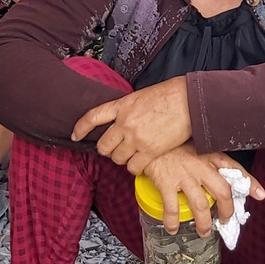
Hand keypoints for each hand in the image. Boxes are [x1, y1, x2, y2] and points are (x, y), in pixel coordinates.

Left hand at [70, 76, 192, 174]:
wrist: (189, 102)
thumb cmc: (170, 96)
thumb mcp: (141, 97)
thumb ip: (128, 110)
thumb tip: (122, 121)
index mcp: (122, 105)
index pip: (92, 117)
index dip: (81, 128)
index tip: (75, 135)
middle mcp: (125, 123)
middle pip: (103, 146)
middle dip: (107, 150)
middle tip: (116, 150)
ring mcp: (136, 138)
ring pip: (117, 159)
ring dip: (123, 159)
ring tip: (132, 155)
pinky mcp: (149, 150)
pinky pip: (133, 167)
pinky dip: (135, 168)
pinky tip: (141, 163)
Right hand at [143, 143, 264, 236]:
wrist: (148, 137)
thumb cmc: (173, 144)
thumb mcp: (196, 147)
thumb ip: (208, 161)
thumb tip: (220, 179)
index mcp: (209, 155)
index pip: (235, 168)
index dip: (249, 183)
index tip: (260, 194)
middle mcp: (200, 165)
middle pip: (222, 191)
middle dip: (226, 211)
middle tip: (225, 220)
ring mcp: (183, 174)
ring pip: (200, 204)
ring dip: (204, 223)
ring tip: (204, 231)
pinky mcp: (166, 181)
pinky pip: (172, 207)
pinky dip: (173, 221)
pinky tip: (173, 229)